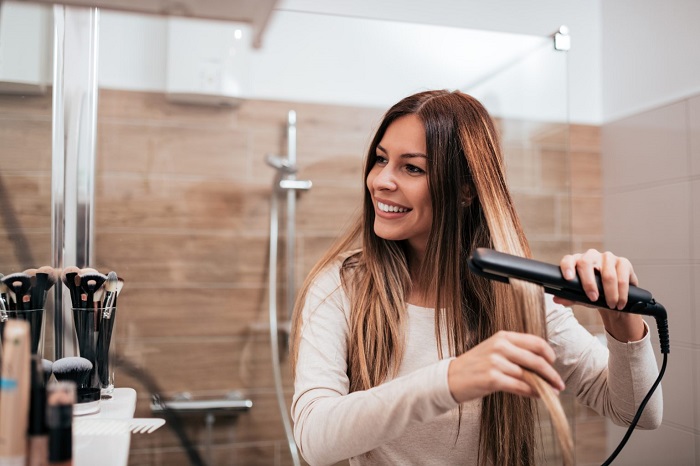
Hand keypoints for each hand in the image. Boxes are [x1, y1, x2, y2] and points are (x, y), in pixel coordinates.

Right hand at [447, 331, 564, 402]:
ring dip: (543, 386)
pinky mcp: (492, 378)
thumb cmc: (476, 365)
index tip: (553, 363)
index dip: (548, 354)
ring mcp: (495, 362)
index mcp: (502, 336)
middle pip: (536, 360)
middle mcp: (500, 346)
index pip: (535, 342)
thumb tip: (543, 366)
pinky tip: (536, 396)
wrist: (451, 377)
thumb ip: (516, 354)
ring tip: (550, 393)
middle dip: (551, 374)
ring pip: (529, 376)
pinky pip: (520, 387)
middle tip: (559, 383)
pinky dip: (531, 393)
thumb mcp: (494, 351)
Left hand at [554, 249, 644, 341]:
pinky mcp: (623, 262)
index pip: (568, 260)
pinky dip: (622, 293)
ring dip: (610, 293)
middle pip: (586, 263)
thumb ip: (568, 298)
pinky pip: (622, 278)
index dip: (567, 267)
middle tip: (593, 299)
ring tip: (611, 305)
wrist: (614, 298)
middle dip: (589, 283)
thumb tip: (556, 299)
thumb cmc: (593, 294)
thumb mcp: (580, 298)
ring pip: (607, 274)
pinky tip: (620, 302)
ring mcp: (607, 257)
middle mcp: (591, 256)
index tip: (568, 278)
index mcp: (576, 261)